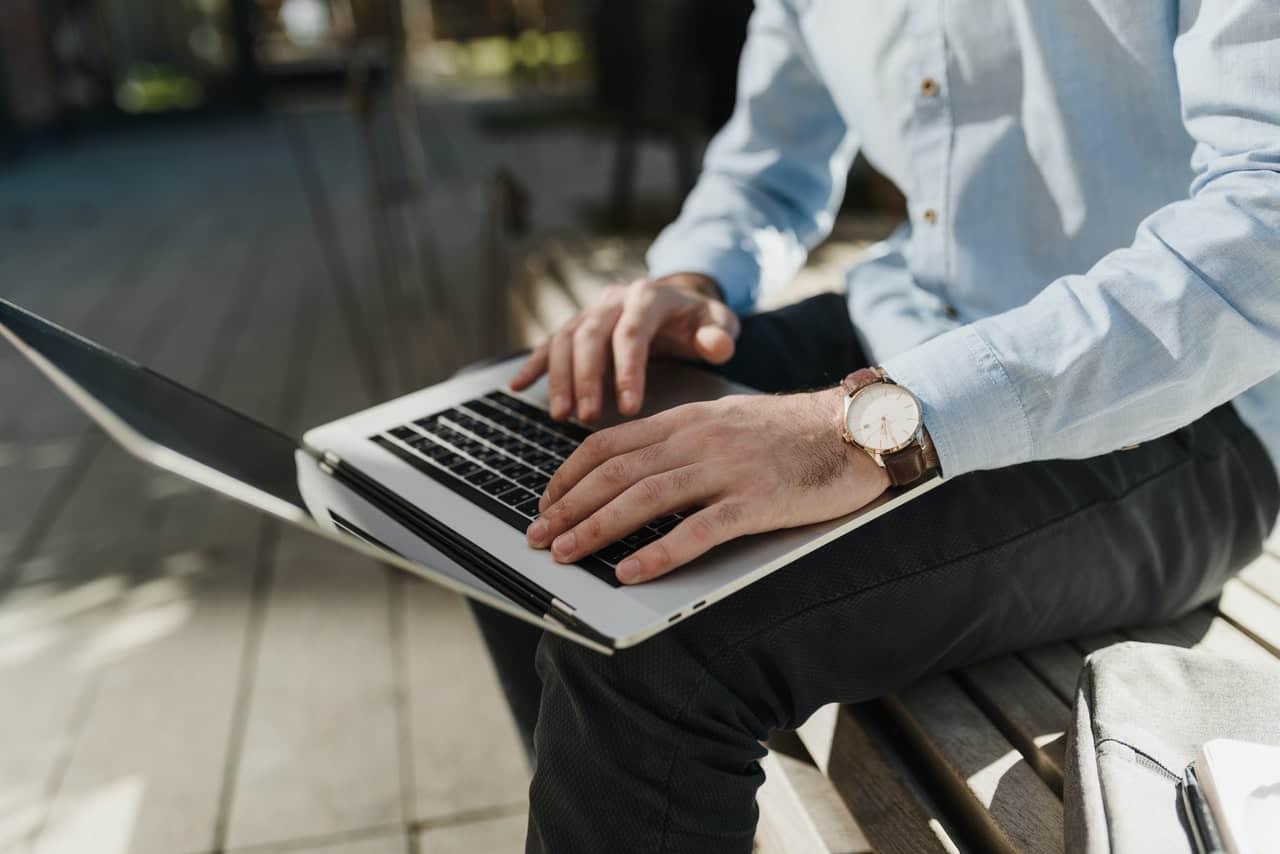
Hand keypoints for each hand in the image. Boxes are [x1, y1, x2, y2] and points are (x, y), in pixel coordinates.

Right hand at [508, 273, 739, 421]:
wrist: (680, 302)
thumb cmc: (700, 321)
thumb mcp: (719, 323)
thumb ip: (720, 334)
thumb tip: (716, 345)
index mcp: (648, 296)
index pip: (631, 332)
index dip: (627, 371)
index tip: (629, 408)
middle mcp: (614, 298)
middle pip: (590, 335)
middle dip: (586, 378)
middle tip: (588, 417)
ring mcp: (591, 311)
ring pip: (565, 339)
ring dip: (559, 377)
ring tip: (561, 415)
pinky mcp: (577, 325)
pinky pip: (549, 343)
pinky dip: (533, 365)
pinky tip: (516, 387)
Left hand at [524, 388, 890, 583]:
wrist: (857, 429)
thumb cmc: (794, 433)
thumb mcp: (727, 422)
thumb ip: (682, 441)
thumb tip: (635, 471)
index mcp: (688, 420)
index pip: (609, 443)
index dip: (568, 474)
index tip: (545, 501)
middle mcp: (699, 440)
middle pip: (615, 473)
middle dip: (567, 507)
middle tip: (537, 537)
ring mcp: (727, 469)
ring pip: (645, 498)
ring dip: (596, 529)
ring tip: (565, 554)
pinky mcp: (757, 501)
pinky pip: (698, 530)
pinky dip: (659, 553)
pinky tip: (631, 572)